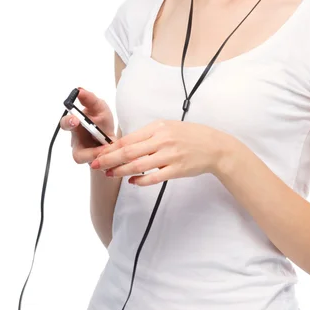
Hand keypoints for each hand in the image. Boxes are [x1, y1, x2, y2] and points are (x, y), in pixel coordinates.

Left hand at [90, 119, 231, 185]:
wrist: (214, 146)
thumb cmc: (189, 136)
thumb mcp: (168, 127)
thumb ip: (149, 134)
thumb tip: (125, 144)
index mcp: (158, 127)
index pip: (129, 138)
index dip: (111, 147)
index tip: (99, 152)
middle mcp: (163, 140)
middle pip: (129, 151)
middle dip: (109, 159)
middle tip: (95, 165)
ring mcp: (170, 155)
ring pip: (139, 165)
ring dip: (121, 170)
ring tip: (109, 174)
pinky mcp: (177, 169)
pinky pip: (154, 177)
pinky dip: (141, 180)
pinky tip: (132, 182)